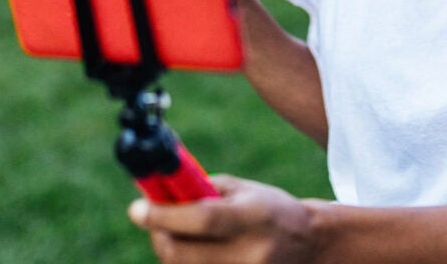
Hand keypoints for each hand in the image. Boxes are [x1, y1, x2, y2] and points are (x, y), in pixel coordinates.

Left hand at [129, 175, 318, 263]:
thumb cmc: (269, 210)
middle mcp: (250, 253)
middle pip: (183, 253)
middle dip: (159, 234)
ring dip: (172, 249)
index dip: (165, 216)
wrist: (310, 246)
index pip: (203, 220)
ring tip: (186, 233)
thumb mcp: (241, 190)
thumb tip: (155, 193)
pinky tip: (200, 250)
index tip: (137, 209)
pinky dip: (188, 262)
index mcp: (253, 217)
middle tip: (152, 218)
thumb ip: (200, 191)